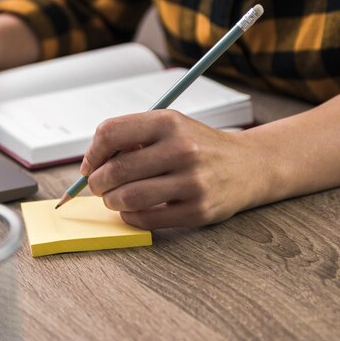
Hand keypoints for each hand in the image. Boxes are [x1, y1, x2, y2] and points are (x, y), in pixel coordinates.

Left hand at [81, 110, 264, 228]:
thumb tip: (93, 163)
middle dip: (98, 183)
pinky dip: (130, 217)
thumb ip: (134, 138)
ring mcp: (192, 181)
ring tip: (114, 199)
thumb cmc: (199, 146)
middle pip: (115, 170)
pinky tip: (133, 210)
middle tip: (99, 187)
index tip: (90, 165)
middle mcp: (182, 149)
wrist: (249, 166)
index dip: (92, 153)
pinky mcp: (198, 210)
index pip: (110, 132)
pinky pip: (147, 219)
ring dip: (111, 202)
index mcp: (169, 122)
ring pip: (128, 197)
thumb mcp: (171, 127)